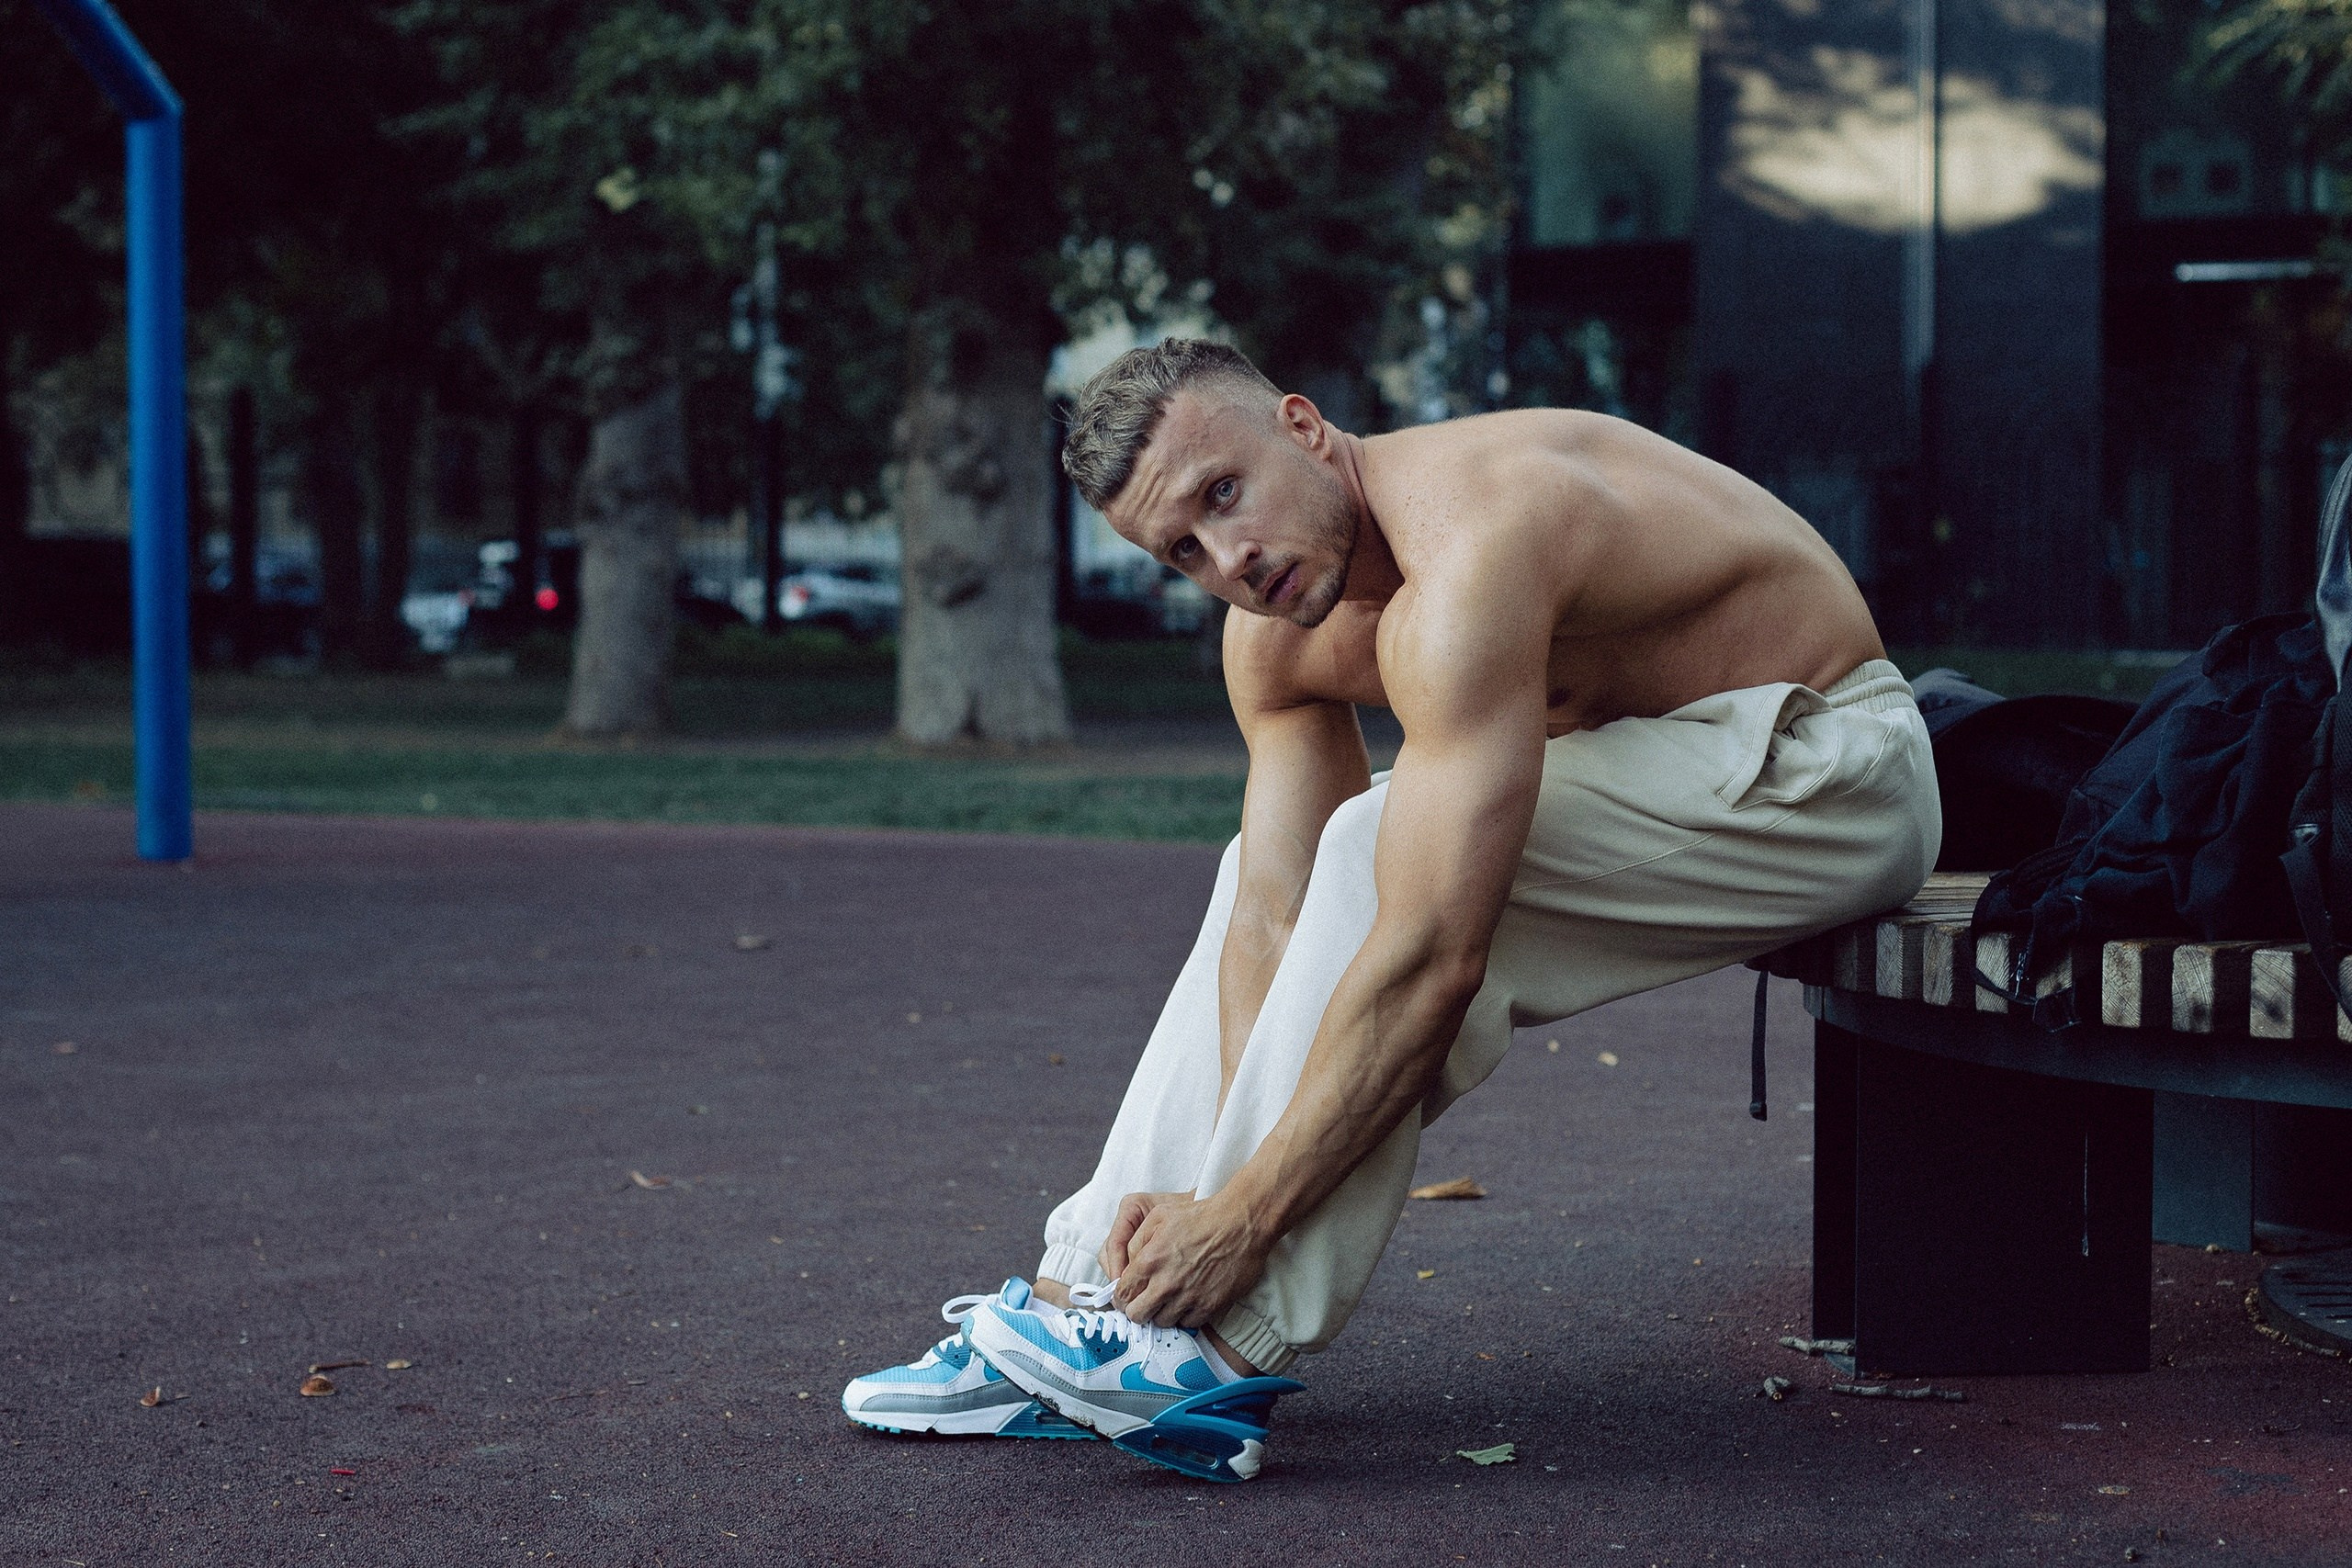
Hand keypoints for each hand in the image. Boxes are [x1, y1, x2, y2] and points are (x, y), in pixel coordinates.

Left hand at [1100, 1190, 1269, 1329]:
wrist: (1241, 1224)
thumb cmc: (1201, 1216)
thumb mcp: (1159, 1215)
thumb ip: (1136, 1240)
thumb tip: (1126, 1264)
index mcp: (1150, 1260)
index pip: (1122, 1294)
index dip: (1121, 1296)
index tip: (1127, 1295)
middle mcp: (1166, 1283)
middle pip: (1137, 1315)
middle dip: (1137, 1309)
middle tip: (1144, 1301)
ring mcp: (1189, 1298)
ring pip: (1162, 1322)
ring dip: (1161, 1312)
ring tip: (1169, 1299)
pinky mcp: (1209, 1307)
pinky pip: (1188, 1324)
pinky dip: (1185, 1316)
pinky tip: (1188, 1300)